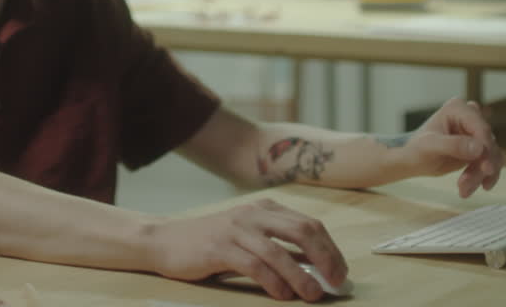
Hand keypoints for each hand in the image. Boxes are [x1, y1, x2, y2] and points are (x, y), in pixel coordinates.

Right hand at [145, 198, 347, 301]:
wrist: (165, 240)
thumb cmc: (210, 242)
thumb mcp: (247, 236)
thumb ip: (277, 245)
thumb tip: (315, 267)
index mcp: (264, 209)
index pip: (309, 224)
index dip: (330, 249)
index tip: (340, 272)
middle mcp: (253, 214)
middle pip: (302, 231)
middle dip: (325, 258)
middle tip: (336, 281)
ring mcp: (236, 229)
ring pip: (279, 252)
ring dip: (301, 276)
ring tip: (312, 295)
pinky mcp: (219, 248)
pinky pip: (255, 265)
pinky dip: (273, 282)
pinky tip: (282, 295)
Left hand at [403, 97, 504, 197]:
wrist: (413, 161)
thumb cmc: (417, 149)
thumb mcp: (430, 146)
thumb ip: (453, 145)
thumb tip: (479, 148)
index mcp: (458, 108)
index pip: (480, 128)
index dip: (486, 149)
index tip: (486, 169)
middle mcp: (470, 117)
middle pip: (489, 144)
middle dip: (480, 168)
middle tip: (465, 186)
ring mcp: (476, 133)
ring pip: (492, 156)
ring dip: (480, 176)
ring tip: (463, 190)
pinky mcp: (479, 149)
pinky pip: (491, 163)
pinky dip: (484, 178)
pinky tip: (470, 189)